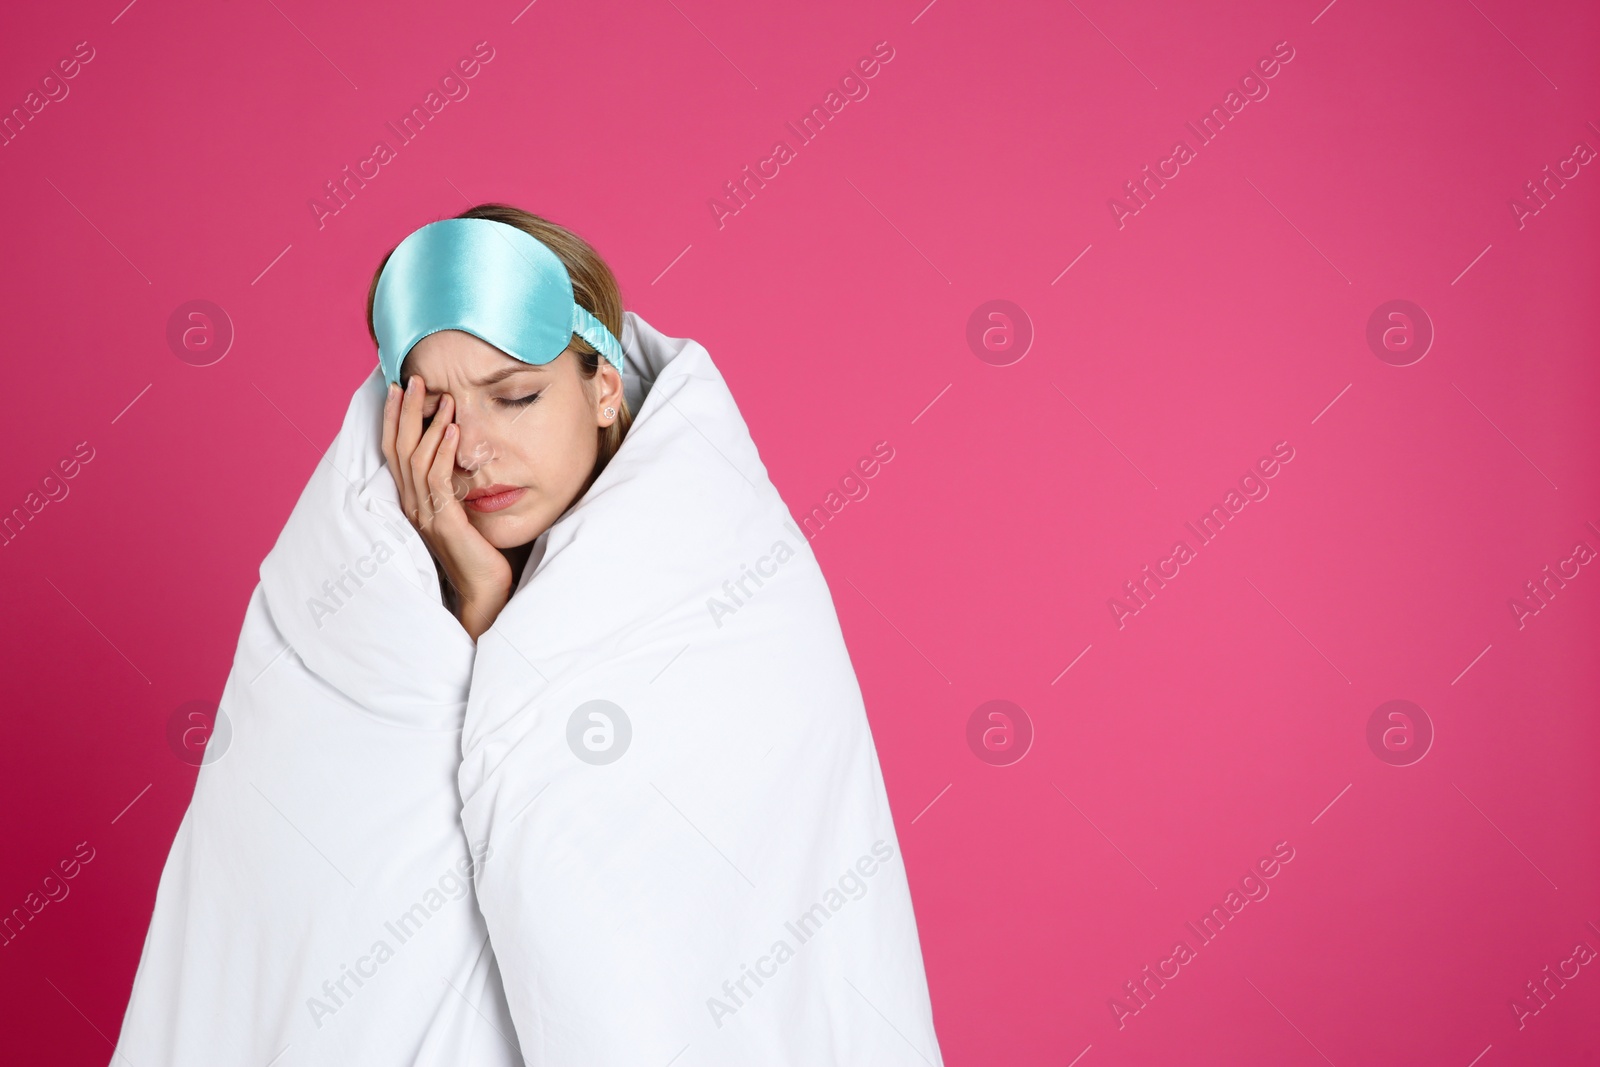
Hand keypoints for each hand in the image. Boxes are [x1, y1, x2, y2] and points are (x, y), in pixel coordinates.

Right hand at [381, 375, 512, 639]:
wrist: (483, 593)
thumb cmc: (479, 551)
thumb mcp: (463, 511)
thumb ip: (455, 485)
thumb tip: (462, 452)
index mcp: (413, 501)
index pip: (396, 451)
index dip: (394, 419)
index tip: (398, 388)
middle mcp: (413, 505)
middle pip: (400, 449)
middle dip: (405, 412)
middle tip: (412, 379)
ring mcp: (426, 515)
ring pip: (416, 461)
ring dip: (427, 425)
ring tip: (439, 397)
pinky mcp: (445, 523)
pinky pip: (439, 482)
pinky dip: (444, 453)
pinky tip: (453, 431)